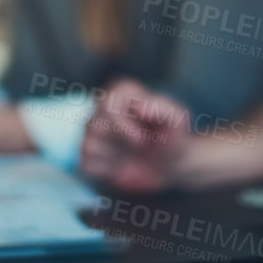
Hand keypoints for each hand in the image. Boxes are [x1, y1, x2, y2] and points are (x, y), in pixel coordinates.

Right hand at [78, 78, 190, 192]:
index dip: (121, 125)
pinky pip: (85, 163)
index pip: (106, 104)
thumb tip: (140, 107)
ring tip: (132, 154)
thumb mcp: (177, 119)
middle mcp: (103, 108)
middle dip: (122, 143)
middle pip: (95, 126)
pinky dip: (106, 170)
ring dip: (115, 157)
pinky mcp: (90, 154)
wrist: (171, 163)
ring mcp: (94, 131)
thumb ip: (162, 108)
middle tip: (142, 146)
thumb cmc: (174, 135)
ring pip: (88, 144)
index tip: (142, 139)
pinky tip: (121, 165)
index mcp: (123, 92)